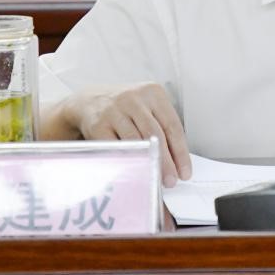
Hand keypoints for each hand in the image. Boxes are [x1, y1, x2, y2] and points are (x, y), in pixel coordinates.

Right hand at [67, 82, 190, 187]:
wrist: (90, 99)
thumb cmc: (126, 107)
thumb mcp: (147, 107)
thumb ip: (162, 127)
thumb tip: (176, 161)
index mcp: (153, 93)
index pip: (172, 125)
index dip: (181, 151)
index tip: (184, 171)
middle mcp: (134, 99)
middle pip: (156, 135)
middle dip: (165, 161)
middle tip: (171, 180)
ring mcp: (115, 111)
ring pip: (136, 141)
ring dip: (146, 163)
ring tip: (154, 179)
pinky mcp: (98, 124)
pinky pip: (115, 147)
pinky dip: (125, 161)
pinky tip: (133, 171)